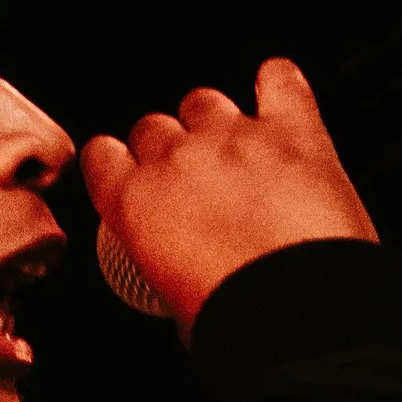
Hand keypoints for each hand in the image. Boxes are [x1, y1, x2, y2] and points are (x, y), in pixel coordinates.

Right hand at [80, 57, 376, 339]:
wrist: (299, 311)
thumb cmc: (237, 321)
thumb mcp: (175, 308)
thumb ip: (169, 269)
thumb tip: (186, 278)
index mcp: (135, 203)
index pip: (102, 156)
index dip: (117, 165)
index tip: (129, 177)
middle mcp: (177, 157)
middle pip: (154, 126)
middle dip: (169, 150)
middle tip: (194, 186)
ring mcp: (234, 136)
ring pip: (205, 100)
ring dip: (214, 121)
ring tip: (235, 154)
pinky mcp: (292, 129)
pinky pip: (280, 80)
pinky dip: (278, 82)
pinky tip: (277, 89)